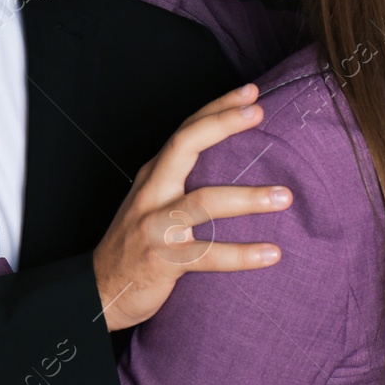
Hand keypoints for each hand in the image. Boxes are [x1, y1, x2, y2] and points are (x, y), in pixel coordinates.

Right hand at [92, 83, 290, 331]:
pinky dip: (243, 255)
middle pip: (186, 146)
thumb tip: (229, 164)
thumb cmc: (135, 245)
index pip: (185, 131)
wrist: (99, 291)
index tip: (250, 93)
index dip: (216, 108)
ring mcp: (157, 225)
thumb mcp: (152, 204)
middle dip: (222, 124)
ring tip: (285, 196)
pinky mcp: (164, 260)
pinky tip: (272, 254)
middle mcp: (153, 193)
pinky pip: (208, 255)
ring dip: (248, 198)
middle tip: (259, 112)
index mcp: (153, 177)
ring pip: (204, 202)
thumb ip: (179, 183)